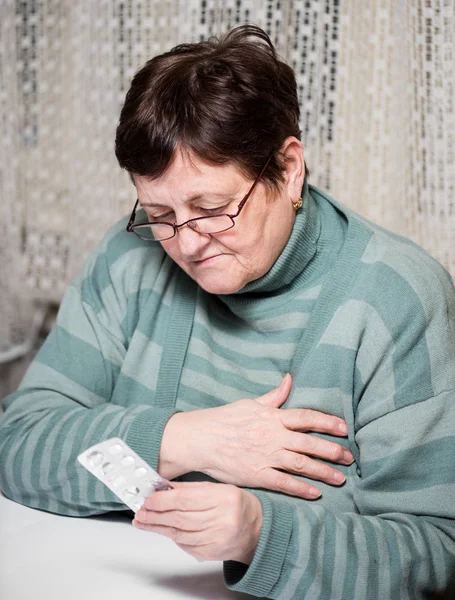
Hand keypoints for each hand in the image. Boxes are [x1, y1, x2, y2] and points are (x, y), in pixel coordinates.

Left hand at [133, 481, 262, 563]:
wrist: (256, 529)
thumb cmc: (236, 505)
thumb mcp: (217, 488)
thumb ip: (190, 489)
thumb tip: (163, 487)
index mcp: (224, 499)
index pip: (186, 501)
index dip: (163, 501)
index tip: (148, 500)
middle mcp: (222, 520)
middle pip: (180, 519)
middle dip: (156, 515)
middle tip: (140, 512)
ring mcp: (217, 539)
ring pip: (180, 534)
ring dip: (158, 528)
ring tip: (144, 522)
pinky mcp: (212, 553)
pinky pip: (186, 546)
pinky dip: (172, 538)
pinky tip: (163, 530)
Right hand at [160, 374, 353, 498]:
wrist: (199, 439)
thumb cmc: (224, 419)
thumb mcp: (251, 403)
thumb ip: (274, 396)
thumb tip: (290, 379)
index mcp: (272, 417)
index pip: (307, 418)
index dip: (328, 422)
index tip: (344, 428)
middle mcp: (273, 436)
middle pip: (310, 443)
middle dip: (333, 450)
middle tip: (349, 457)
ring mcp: (265, 456)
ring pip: (301, 464)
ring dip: (323, 472)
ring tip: (340, 478)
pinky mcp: (256, 475)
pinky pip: (283, 483)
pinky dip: (301, 489)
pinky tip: (315, 493)